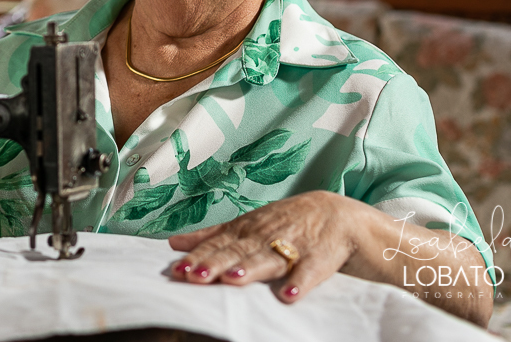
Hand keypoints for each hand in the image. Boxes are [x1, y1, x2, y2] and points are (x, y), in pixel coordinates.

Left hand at [167, 191, 362, 302]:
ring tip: (232, 280)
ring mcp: (291, 246)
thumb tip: (173, 243)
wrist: (337, 214)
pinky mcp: (317, 259)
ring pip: (267, 259)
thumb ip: (211, 235)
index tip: (177, 269)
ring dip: (250, 270)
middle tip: (195, 277)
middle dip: (216, 264)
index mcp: (245, 230)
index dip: (197, 257)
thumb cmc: (283, 222)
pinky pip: (308, 272)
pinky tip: (289, 295)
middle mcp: (264, 237)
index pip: (217, 244)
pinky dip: (299, 283)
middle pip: (236, 252)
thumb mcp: (246, 224)